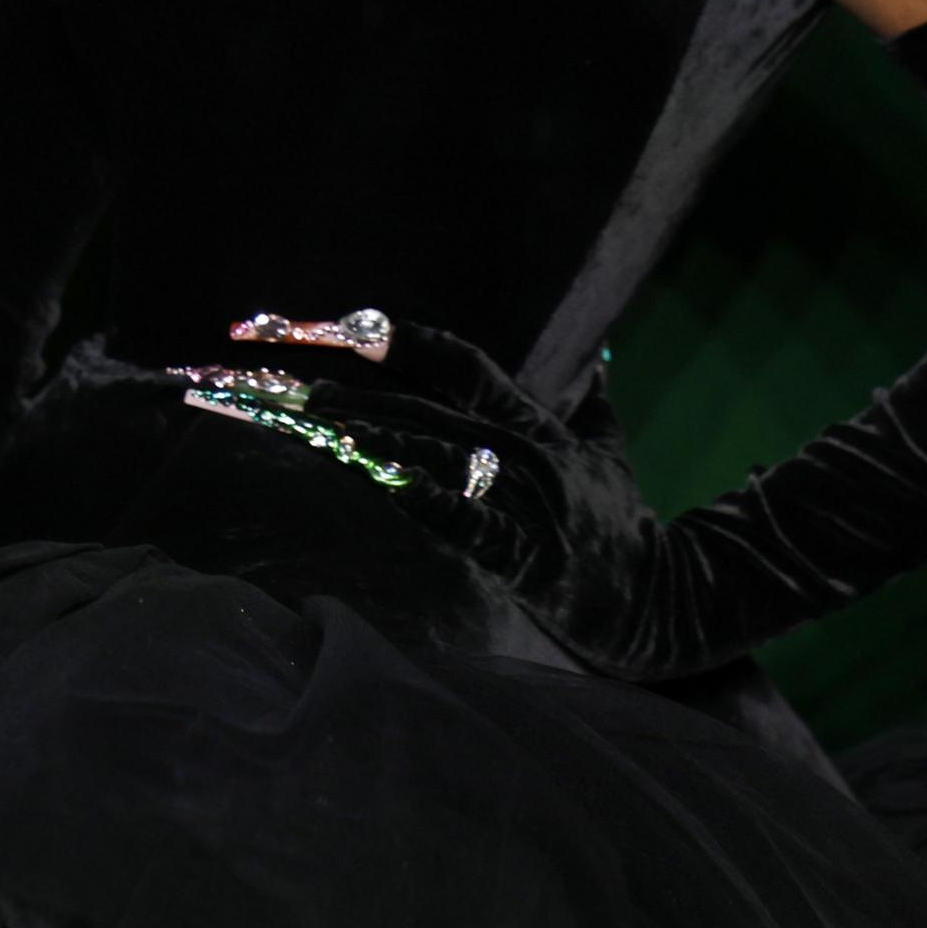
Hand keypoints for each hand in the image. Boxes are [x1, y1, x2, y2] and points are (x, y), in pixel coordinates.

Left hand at [179, 311, 709, 679]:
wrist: (671, 601)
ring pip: (425, 449)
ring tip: (289, 414)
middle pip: (411, 402)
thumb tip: (604, 359)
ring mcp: (520, 497)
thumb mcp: (611, 455)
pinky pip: (463, 518)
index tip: (318, 326)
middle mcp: (516, 447)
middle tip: (255, 371)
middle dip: (328, 386)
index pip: (449, 358)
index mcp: (528, 420)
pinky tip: (371, 480)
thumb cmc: (625, 527)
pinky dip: (419, 496)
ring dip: (352, 430)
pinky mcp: (523, 552)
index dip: (382, 336)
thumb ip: (596, 404)